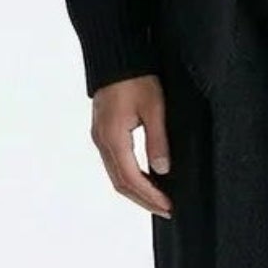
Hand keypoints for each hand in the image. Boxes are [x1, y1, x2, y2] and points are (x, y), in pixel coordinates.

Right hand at [90, 74, 172, 217]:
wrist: (116, 57)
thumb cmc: (136, 78)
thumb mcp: (154, 108)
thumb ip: (157, 140)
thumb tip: (162, 169)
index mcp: (113, 137)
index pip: (131, 178)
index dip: (150, 195)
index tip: (168, 205)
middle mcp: (102, 141)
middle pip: (120, 183)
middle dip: (143, 200)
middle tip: (166, 210)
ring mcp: (99, 138)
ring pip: (116, 175)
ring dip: (136, 191)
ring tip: (158, 200)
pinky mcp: (103, 133)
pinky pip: (114, 164)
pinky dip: (130, 177)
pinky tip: (146, 179)